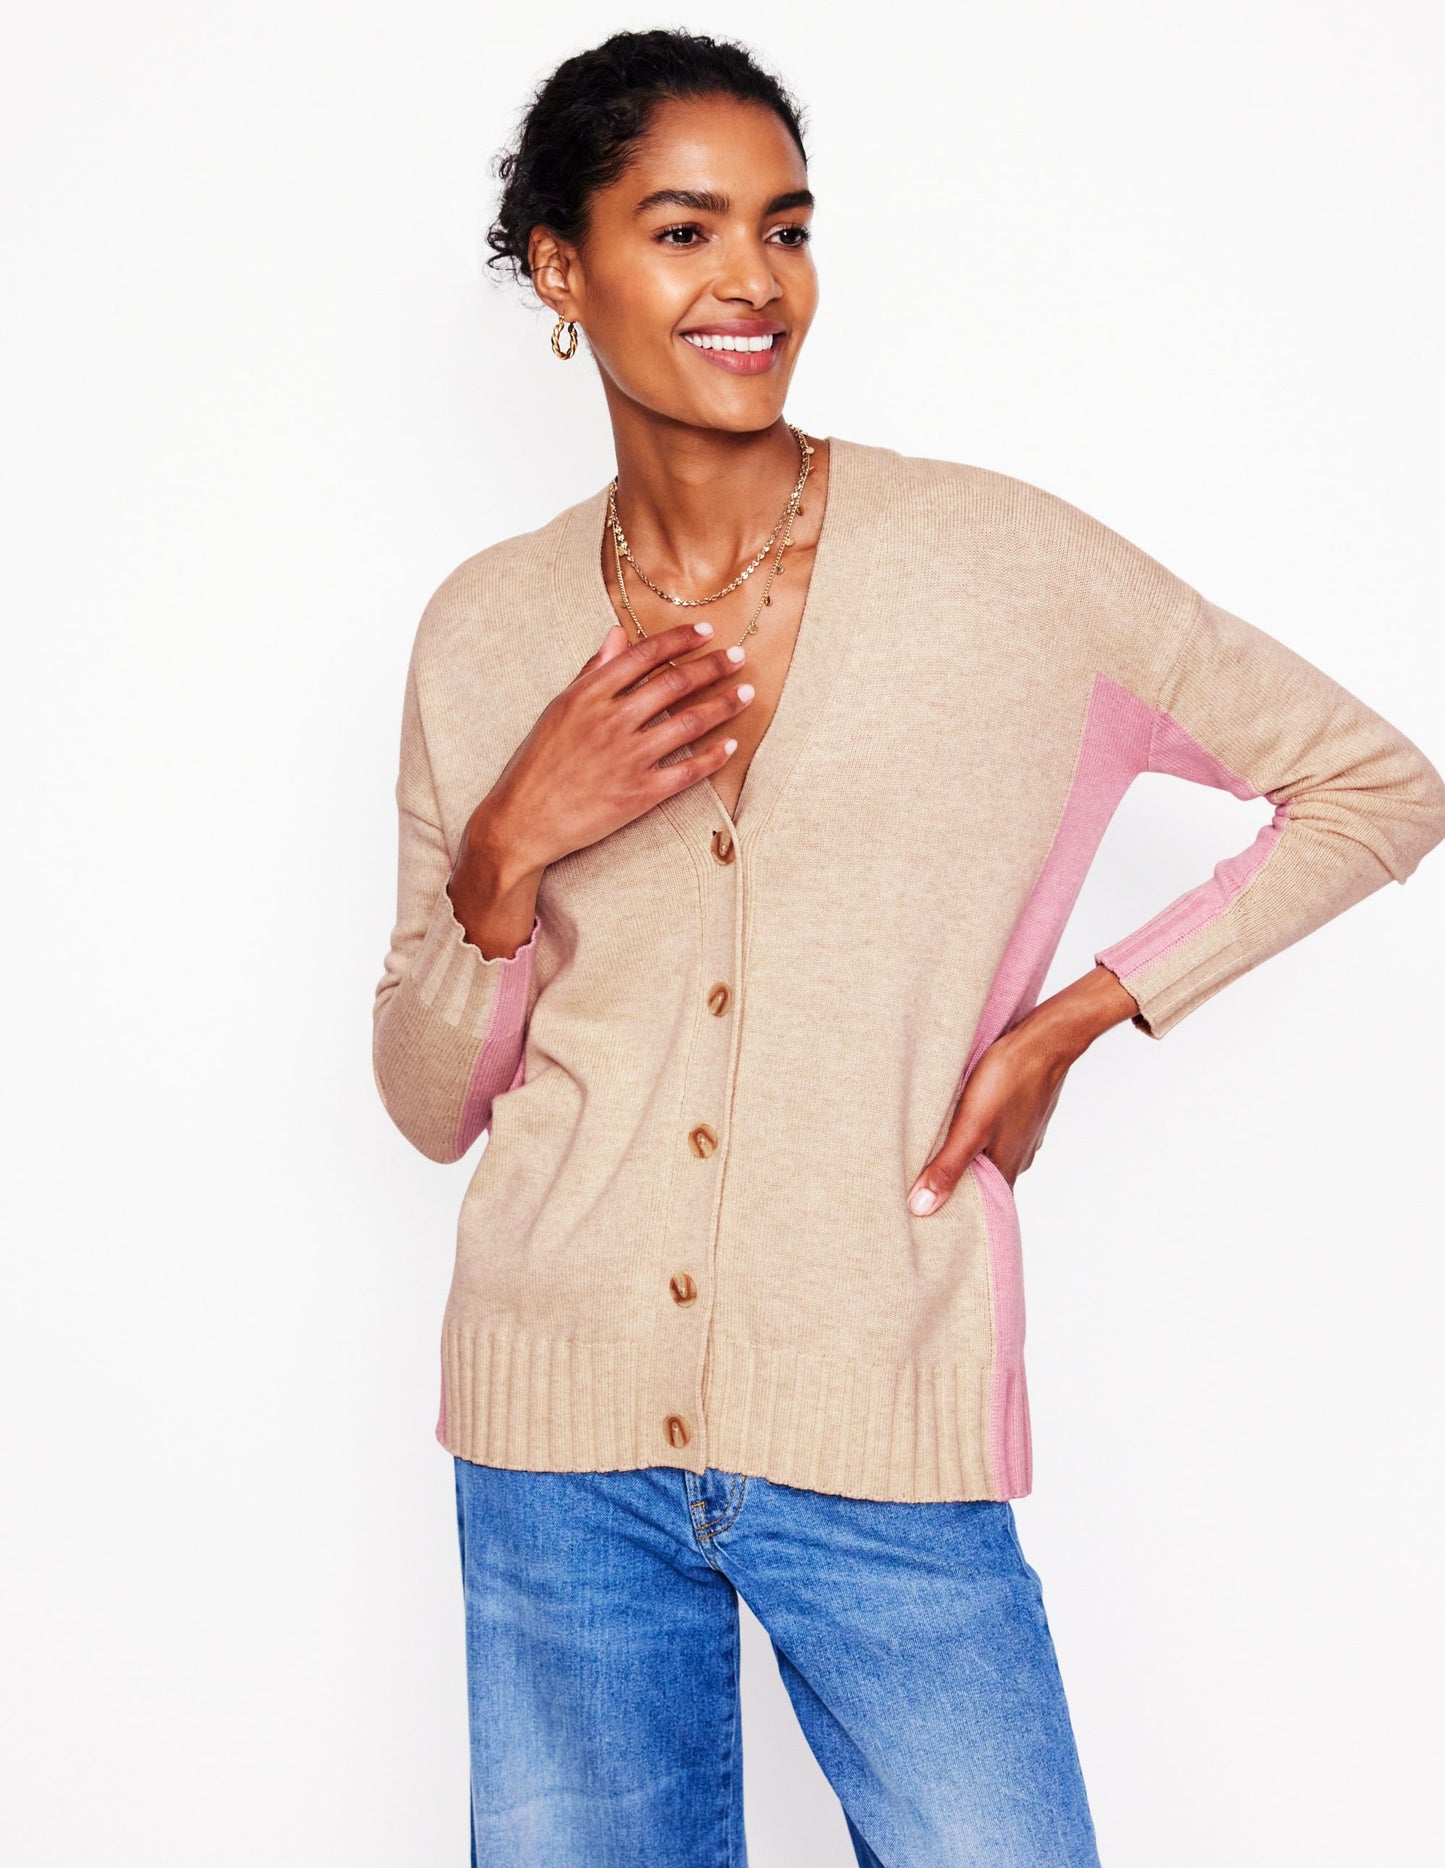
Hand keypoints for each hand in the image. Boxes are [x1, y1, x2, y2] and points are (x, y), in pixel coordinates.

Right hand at [448, 617, 754, 957]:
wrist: (522, 822)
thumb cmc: (536, 764)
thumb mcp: (558, 709)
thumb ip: (592, 672)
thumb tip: (616, 634)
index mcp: (588, 695)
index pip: (644, 655)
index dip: (680, 640)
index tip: (706, 632)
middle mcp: (611, 721)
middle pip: (674, 683)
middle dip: (713, 667)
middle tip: (738, 657)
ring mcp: (627, 758)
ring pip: (689, 723)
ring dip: (723, 705)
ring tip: (745, 693)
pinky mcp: (639, 794)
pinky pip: (687, 770)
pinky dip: (712, 756)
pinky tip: (729, 744)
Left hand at [906, 966, 1139, 1212]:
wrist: (1045, 1039)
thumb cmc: (1009, 1080)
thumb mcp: (970, 1126)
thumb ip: (947, 1167)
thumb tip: (921, 1209)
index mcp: (1007, 1169)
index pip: (981, 1207)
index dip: (955, 1212)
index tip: (927, 1216)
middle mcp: (1019, 1158)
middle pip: (983, 1181)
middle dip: (957, 1184)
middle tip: (922, 1186)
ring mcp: (1023, 1134)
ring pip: (989, 1155)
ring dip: (966, 1157)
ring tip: (935, 1153)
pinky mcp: (1022, 1113)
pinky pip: (996, 1133)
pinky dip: (978, 1135)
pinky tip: (962, 1123)